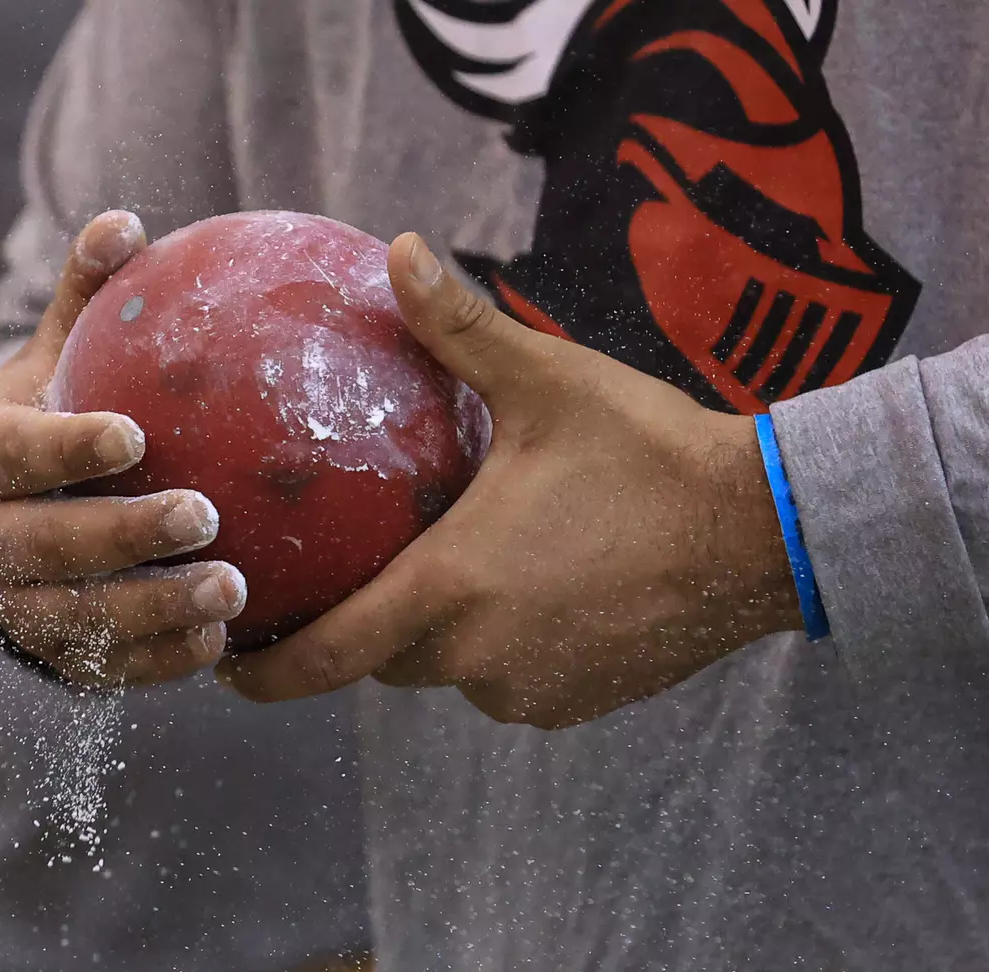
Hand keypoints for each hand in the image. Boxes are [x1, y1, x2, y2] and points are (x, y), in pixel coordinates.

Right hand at [0, 211, 246, 687]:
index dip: (70, 448)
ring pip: (77, 618)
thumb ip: (87, 298)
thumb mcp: (59, 359)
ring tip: (234, 588)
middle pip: (49, 545)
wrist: (5, 520)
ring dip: (154, 608)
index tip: (135, 436)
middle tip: (203, 515)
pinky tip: (220, 644)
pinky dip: (158, 661)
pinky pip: (103, 669)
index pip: (21, 454)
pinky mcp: (51, 657)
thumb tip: (126, 220)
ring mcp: (15, 606)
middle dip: (124, 535)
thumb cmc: (49, 420)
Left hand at [216, 233, 802, 728]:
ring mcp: (530, 690)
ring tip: (465, 564)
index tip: (224, 666)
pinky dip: (501, 646)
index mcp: (450, 589)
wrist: (764, 534)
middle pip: (385, 658)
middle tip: (362, 570)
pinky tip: (533, 587)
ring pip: (448, 670)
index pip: (327, 656)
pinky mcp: (576, 704)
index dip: (267, 671)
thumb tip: (400, 249)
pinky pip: (508, 680)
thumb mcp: (548, 382)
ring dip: (443, 630)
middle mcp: (478, 659)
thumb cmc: (651, 453)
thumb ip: (459, 327)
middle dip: (366, 624)